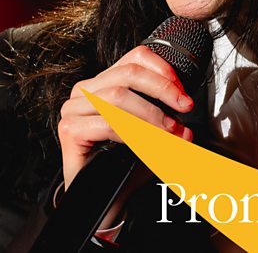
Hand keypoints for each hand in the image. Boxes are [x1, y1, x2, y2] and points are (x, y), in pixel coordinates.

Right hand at [58, 45, 195, 188]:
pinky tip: (147, 143)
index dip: (162, 70)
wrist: (106, 200)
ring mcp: (73, 109)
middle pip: (129, 74)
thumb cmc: (126, 165)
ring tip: (170, 132)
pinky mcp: (69, 130)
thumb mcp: (154, 133)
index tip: (183, 92)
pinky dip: (134, 133)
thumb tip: (187, 110)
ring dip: (151, 115)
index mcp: (104, 82)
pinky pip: (107, 124)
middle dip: (162, 90)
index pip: (134, 57)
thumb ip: (168, 115)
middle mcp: (85, 91)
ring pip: (118, 97)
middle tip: (183, 109)